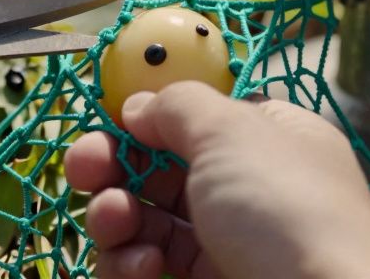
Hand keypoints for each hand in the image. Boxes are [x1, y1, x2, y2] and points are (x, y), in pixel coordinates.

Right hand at [65, 83, 369, 278]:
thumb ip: (177, 106)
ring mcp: (225, 244)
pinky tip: (143, 265)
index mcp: (268, 139)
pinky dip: (131, 263)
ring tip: (115, 223)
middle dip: (112, 167)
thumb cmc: (286, 211)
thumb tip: (138, 106)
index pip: (196, 118)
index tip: (110, 122)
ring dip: (114, 216)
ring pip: (145, 220)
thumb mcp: (232, 131)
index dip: (148, 118)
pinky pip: (147, 265)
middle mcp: (246, 189)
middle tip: (83, 170)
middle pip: (158, 168)